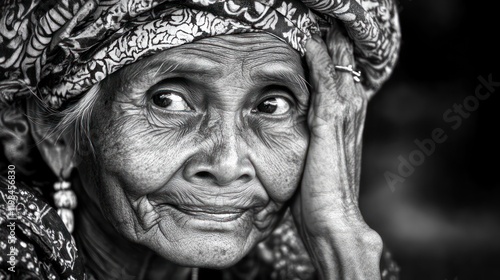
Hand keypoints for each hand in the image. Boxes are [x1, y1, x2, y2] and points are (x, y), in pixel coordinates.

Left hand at [291, 28, 382, 279]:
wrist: (333, 223)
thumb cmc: (321, 203)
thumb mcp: (316, 169)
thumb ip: (313, 150)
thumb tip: (301, 147)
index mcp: (344, 132)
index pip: (343, 91)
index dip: (337, 71)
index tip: (329, 50)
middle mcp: (348, 123)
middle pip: (347, 78)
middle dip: (340, 54)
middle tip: (333, 31)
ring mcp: (340, 125)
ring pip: (339, 76)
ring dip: (332, 51)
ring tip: (325, 29)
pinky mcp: (328, 129)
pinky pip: (325, 89)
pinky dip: (320, 66)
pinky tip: (313, 47)